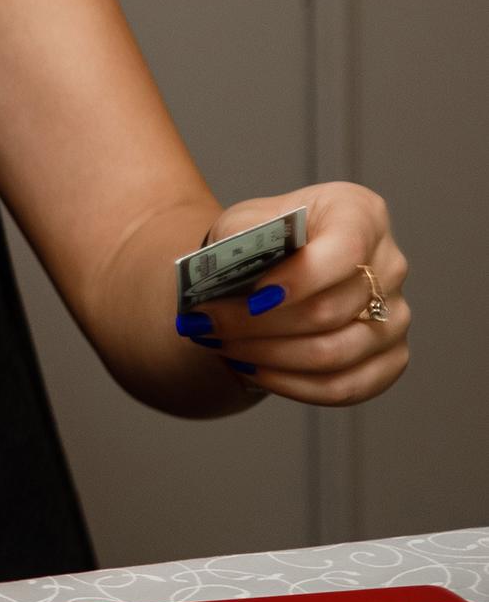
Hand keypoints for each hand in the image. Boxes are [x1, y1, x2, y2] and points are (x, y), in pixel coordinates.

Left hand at [177, 184, 409, 404]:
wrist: (282, 263)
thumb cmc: (267, 237)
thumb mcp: (247, 222)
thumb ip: (241, 242)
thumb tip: (225, 279)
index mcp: (361, 214)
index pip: (344, 250)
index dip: (300, 279)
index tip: (253, 297)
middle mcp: (390, 264)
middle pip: (329, 310)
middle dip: (258, 324)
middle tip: (206, 325)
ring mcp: (396, 316)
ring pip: (334, 354)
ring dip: (268, 356)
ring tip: (221, 346)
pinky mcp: (390, 360)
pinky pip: (344, 387)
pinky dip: (292, 384)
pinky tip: (253, 369)